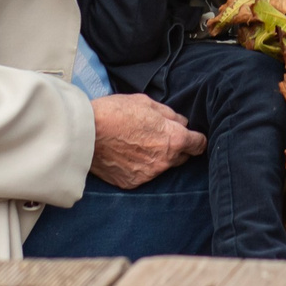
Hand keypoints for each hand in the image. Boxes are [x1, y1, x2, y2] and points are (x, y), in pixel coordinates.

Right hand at [90, 93, 206, 187]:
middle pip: (182, 157)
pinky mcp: (132, 183)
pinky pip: (143, 174)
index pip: (199, 145)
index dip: (197, 139)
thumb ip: (169, 114)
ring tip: (138, 144)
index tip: (192, 137)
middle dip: (176, 148)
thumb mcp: (147, 103)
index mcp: (173, 139)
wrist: (86, 133)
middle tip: (159, 137)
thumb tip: (181, 121)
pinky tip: (126, 155)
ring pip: (162, 166)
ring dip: (157, 158)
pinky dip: (139, 167)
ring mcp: (148, 175)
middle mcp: (165, 161)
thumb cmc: (116, 112)